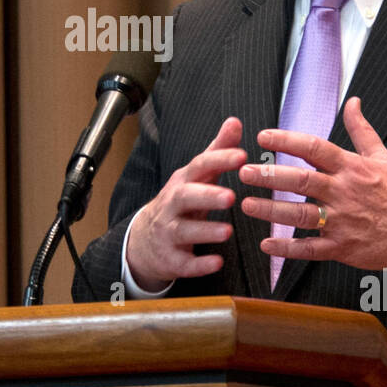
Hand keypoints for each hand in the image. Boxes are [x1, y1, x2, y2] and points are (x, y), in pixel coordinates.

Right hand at [126, 117, 246, 290]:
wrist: (144, 240)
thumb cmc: (180, 202)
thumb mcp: (196, 176)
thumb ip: (217, 150)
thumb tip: (235, 121)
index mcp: (183, 182)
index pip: (199, 167)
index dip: (219, 160)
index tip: (242, 155)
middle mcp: (173, 205)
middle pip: (185, 197)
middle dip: (206, 195)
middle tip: (230, 196)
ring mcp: (169, 232)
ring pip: (184, 230)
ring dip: (205, 230)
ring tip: (227, 231)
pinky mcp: (171, 258)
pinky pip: (183, 263)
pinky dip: (199, 264)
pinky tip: (217, 263)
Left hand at [237, 97, 386, 273]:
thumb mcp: (384, 157)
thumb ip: (362, 130)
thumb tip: (353, 101)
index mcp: (352, 168)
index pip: (315, 148)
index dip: (288, 140)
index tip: (262, 136)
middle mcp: (344, 192)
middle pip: (302, 181)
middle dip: (270, 176)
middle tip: (242, 172)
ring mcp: (342, 221)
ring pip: (301, 215)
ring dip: (271, 211)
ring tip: (246, 205)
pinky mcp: (343, 247)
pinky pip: (311, 249)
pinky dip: (288, 248)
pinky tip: (266, 244)